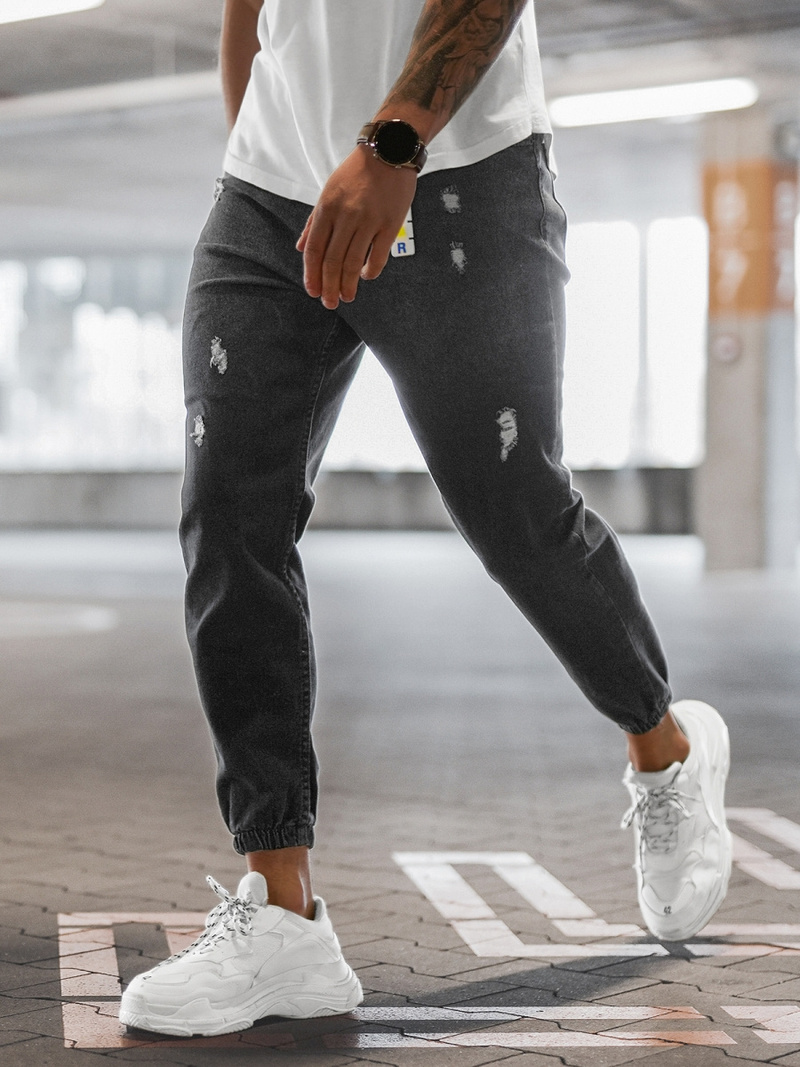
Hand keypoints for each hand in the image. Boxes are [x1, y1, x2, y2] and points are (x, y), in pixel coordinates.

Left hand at [297, 146, 416, 309]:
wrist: (389, 151)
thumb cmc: (357, 172)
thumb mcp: (329, 191)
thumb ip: (314, 221)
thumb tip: (301, 247)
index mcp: (327, 207)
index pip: (314, 249)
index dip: (312, 274)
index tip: (313, 291)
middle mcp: (346, 216)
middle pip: (332, 260)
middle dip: (329, 286)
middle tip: (330, 303)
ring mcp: (368, 220)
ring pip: (354, 262)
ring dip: (348, 284)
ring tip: (347, 297)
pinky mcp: (390, 224)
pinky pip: (378, 255)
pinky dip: (371, 270)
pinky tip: (366, 276)